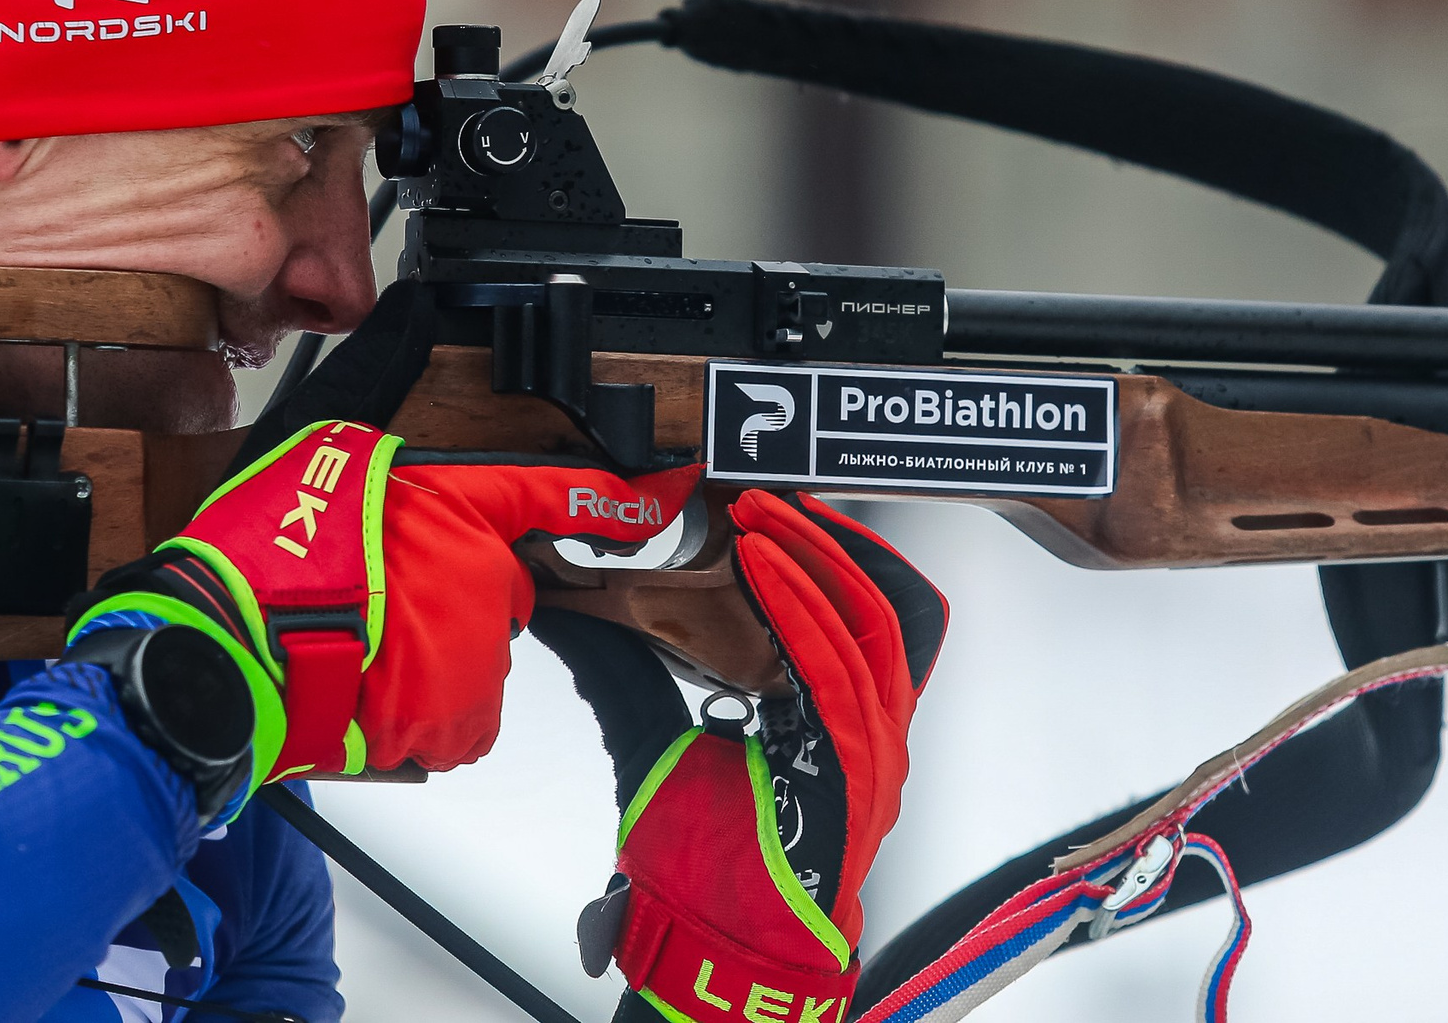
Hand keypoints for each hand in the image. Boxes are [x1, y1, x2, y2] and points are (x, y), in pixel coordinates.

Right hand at [78, 281, 700, 790]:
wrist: (221, 657)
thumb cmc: (258, 554)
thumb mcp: (320, 435)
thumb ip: (380, 377)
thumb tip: (414, 314)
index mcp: (458, 510)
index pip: (563, 494)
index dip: (627, 493)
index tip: (669, 488)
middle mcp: (483, 584)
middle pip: (497, 579)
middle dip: (448, 580)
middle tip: (369, 584)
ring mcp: (474, 658)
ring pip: (474, 644)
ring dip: (430, 643)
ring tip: (354, 636)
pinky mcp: (453, 724)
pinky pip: (458, 711)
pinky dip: (421, 703)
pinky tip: (365, 680)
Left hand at [535, 492, 945, 1022]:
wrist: (716, 951)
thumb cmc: (704, 869)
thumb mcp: (655, 741)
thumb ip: (627, 676)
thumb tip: (572, 616)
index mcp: (833, 721)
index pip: (856, 611)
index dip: (822, 552)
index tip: (769, 507)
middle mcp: (867, 732)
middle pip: (875, 604)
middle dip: (823, 539)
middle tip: (768, 496)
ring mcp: (872, 754)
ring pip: (867, 626)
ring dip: (813, 560)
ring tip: (763, 517)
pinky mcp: (855, 774)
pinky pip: (838, 674)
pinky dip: (802, 611)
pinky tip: (766, 570)